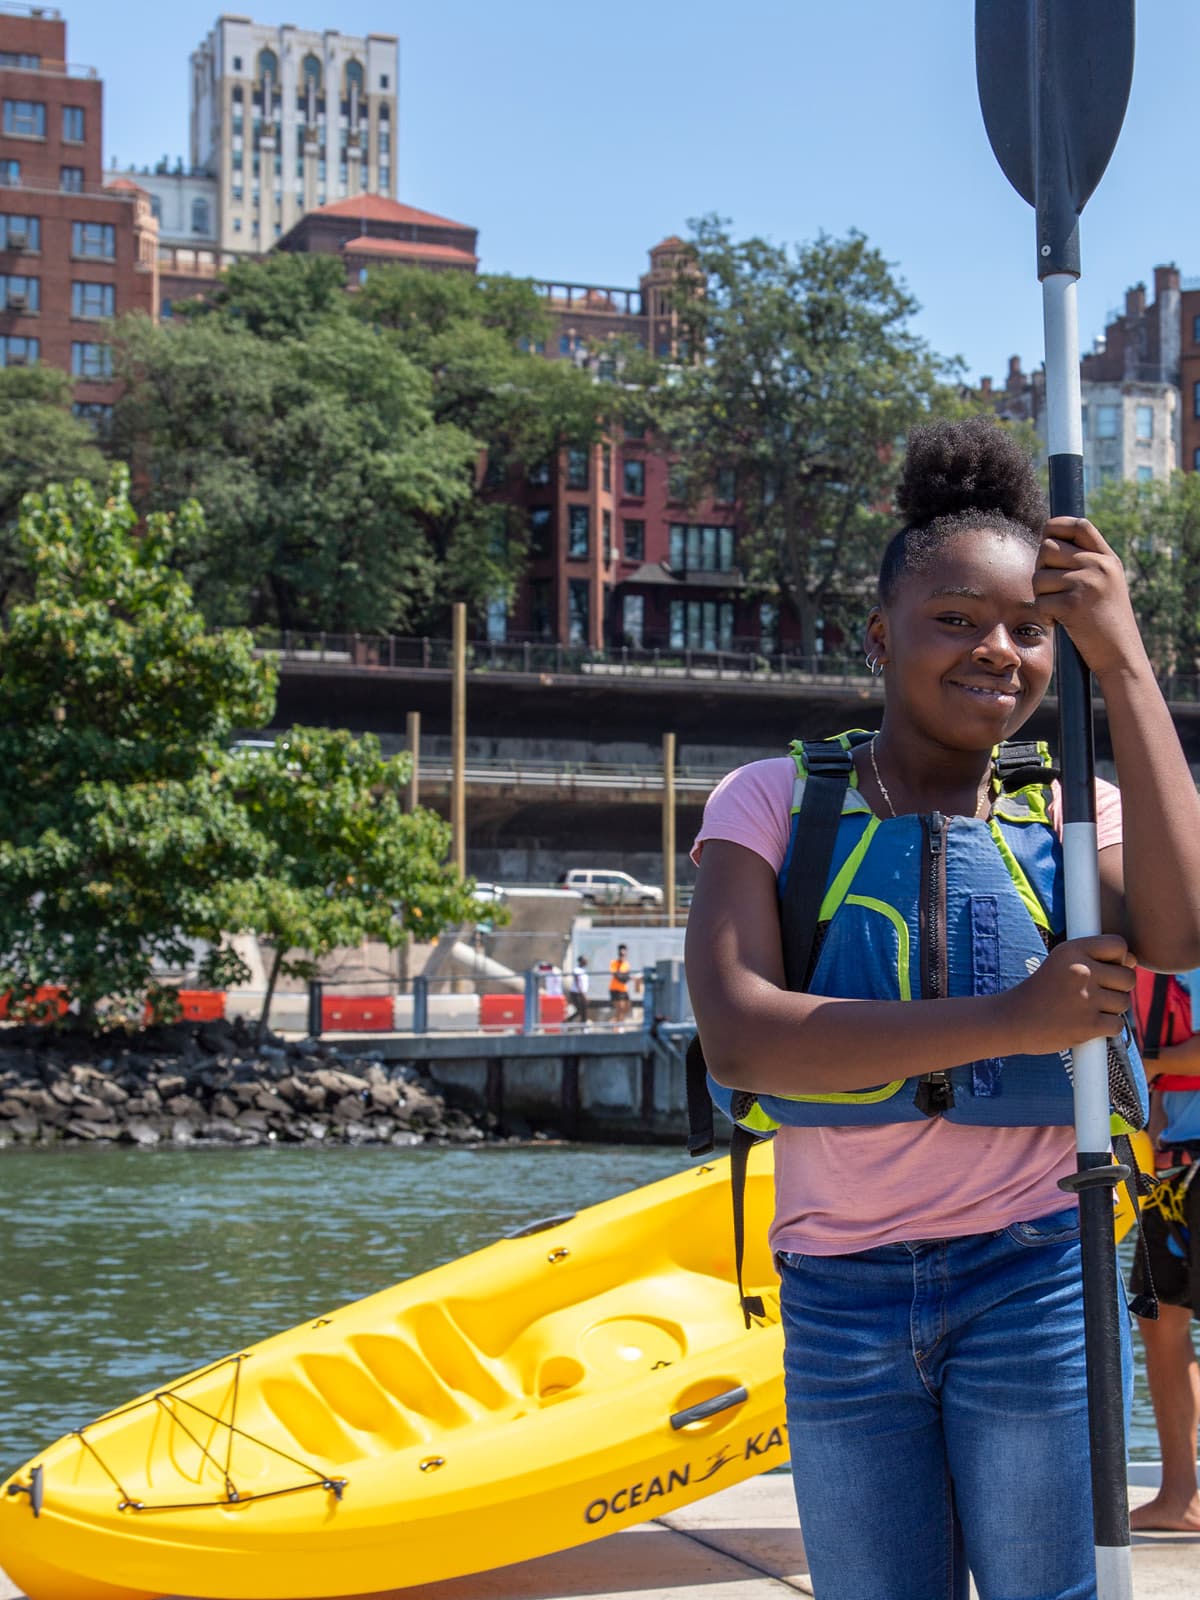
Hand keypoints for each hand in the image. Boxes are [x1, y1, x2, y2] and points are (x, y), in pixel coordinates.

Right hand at [1003, 934, 1135, 1054]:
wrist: (1012, 1020)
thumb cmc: (1042, 991)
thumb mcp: (1061, 963)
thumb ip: (1097, 958)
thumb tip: (1135, 961)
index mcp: (1072, 950)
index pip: (1119, 945)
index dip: (1118, 958)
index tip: (1103, 969)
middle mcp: (1080, 971)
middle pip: (1128, 977)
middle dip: (1117, 988)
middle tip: (1094, 994)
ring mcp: (1085, 998)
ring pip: (1124, 1002)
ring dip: (1111, 1009)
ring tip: (1086, 1010)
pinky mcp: (1088, 1025)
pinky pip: (1118, 1025)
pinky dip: (1107, 1029)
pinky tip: (1087, 1025)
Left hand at [1034, 517, 1146, 678]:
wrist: (1121, 655)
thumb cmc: (1107, 622)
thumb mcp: (1106, 583)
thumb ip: (1086, 562)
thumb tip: (1048, 541)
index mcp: (1107, 558)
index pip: (1079, 525)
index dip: (1056, 526)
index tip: (1046, 537)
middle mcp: (1099, 565)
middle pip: (1047, 548)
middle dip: (1041, 568)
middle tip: (1052, 589)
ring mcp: (1086, 584)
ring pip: (1038, 576)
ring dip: (1041, 594)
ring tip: (1059, 608)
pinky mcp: (1072, 605)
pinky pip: (1039, 601)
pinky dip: (1044, 614)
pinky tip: (1060, 622)